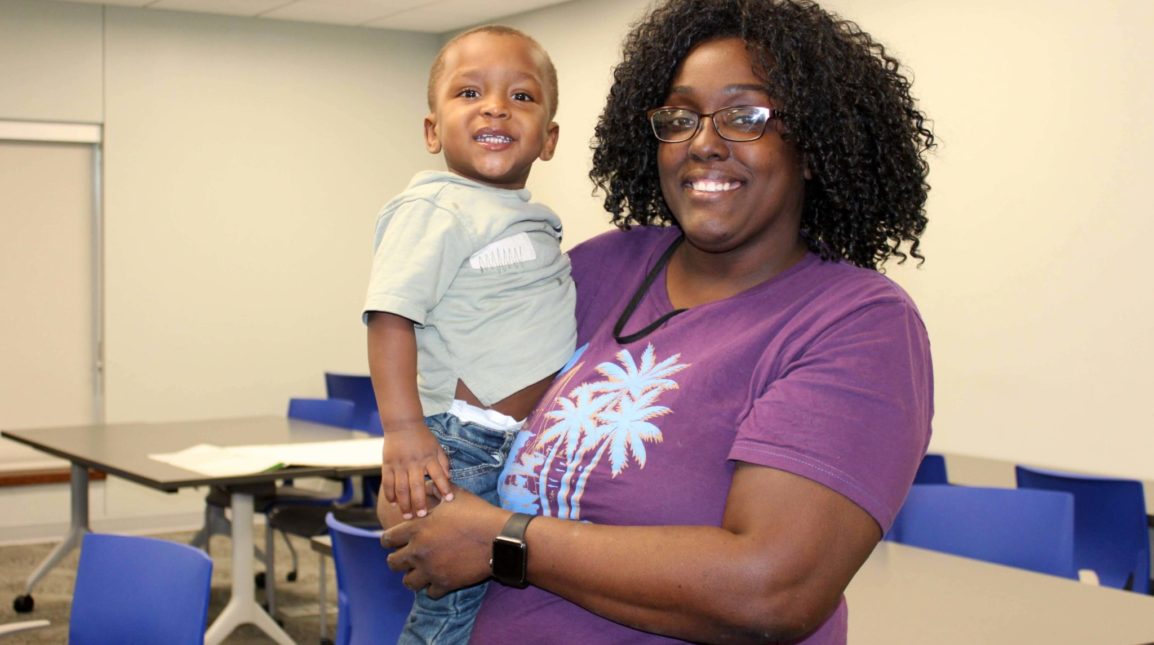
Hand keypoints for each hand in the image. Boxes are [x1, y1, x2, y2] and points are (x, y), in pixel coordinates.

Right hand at [379, 422, 452, 518]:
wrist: (403, 424)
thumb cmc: (423, 436)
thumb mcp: (437, 447)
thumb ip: (443, 462)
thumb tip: (449, 478)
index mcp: (429, 458)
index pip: (439, 475)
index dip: (444, 488)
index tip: (449, 500)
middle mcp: (414, 463)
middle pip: (417, 486)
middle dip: (420, 503)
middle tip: (423, 516)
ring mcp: (399, 465)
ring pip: (401, 488)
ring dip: (404, 504)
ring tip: (407, 515)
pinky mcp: (388, 465)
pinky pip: (387, 482)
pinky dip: (389, 494)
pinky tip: (393, 503)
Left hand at [381, 486, 508, 597]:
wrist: (498, 538)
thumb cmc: (477, 513)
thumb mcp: (454, 496)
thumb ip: (435, 491)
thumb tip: (425, 485)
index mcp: (416, 528)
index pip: (387, 539)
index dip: (389, 540)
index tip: (394, 541)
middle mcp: (418, 551)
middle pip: (392, 563)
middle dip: (398, 559)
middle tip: (407, 557)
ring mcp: (431, 569)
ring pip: (408, 582)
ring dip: (413, 576)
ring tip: (421, 571)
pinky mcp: (445, 583)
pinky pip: (429, 592)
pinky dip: (433, 587)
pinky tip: (439, 578)